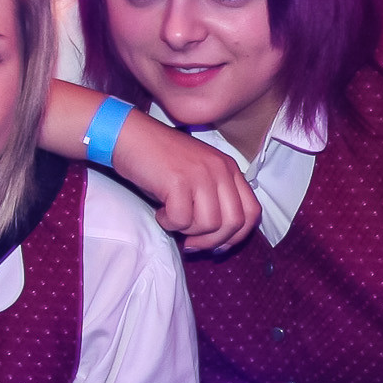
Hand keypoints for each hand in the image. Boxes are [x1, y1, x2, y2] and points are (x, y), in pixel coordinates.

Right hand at [109, 111, 260, 252]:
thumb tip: (219, 241)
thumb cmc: (160, 161)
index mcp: (229, 168)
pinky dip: (168, 222)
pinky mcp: (179, 181)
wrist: (130, 136)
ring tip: (171, 217)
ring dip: (188, 230)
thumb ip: (215, 199)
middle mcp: (220, 169)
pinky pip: (181, 220)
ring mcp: (201, 174)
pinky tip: (159, 210)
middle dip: (212, 241)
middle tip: (191, 243)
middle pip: (234, 222)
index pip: (252, 211)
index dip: (237, 236)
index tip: (217, 245)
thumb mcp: (198, 174)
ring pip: (209, 224)